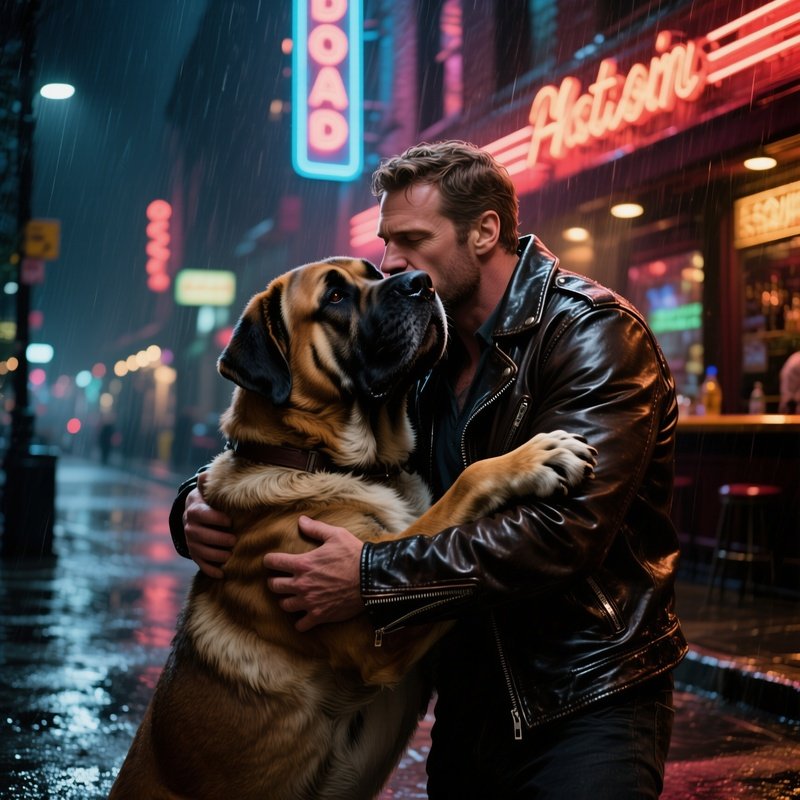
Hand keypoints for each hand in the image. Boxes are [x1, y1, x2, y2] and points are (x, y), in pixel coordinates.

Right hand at [184, 472, 235, 577]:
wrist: (195, 513)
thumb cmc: (208, 500)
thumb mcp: (207, 489)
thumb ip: (207, 482)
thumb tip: (205, 474)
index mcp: (195, 510)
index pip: (203, 515)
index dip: (216, 519)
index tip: (230, 521)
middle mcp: (190, 527)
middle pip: (202, 536)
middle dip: (218, 539)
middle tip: (234, 540)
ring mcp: (191, 542)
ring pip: (201, 551)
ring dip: (216, 555)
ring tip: (230, 556)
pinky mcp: (194, 553)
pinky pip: (200, 564)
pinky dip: (210, 570)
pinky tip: (221, 574)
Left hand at [263, 516, 363, 631]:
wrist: (370, 579)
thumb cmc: (353, 555)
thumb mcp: (336, 535)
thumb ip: (316, 528)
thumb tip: (301, 520)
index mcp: (302, 564)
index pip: (273, 562)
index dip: (270, 560)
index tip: (272, 561)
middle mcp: (301, 584)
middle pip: (274, 586)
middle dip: (274, 581)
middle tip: (281, 579)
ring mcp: (309, 602)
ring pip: (284, 605)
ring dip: (286, 600)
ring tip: (292, 596)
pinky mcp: (319, 615)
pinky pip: (300, 625)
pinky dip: (300, 622)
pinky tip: (304, 616)